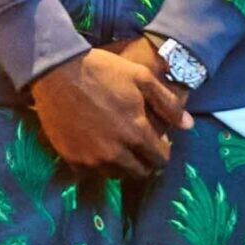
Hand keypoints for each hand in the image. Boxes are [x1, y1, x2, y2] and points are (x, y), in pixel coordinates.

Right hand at [30, 46, 187, 179]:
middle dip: (144, 162)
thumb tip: (189, 125)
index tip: (156, 142)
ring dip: (121, 165)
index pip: (160, 159)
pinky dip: (95, 165)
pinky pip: (90, 172)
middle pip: (139, 172)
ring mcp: (91, 156)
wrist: (55, 70)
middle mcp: (116, 151)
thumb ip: (167, 103)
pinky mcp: (71, 156)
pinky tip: (93, 149)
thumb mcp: (141, 77)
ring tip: (117, 149)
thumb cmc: (102, 70)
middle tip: (138, 148)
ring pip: (115, 174)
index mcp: (137, 132)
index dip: (162, 151)